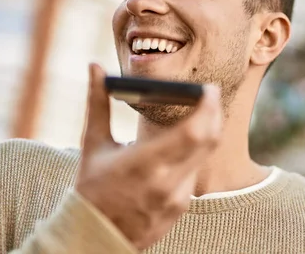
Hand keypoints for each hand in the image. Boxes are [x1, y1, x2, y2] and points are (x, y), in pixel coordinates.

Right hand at [75, 64, 221, 249]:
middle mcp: (166, 183)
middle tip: (209, 97)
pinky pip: (194, 175)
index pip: (193, 132)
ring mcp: (176, 199)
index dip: (208, 108)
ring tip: (197, 117)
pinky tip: (179, 150)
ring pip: (204, 158)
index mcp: (145, 163)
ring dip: (203, 136)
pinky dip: (192, 158)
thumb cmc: (91, 187)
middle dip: (213, 115)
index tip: (210, 90)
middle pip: (208, 142)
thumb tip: (95, 67)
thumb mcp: (92, 144)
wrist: (92, 235)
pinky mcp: (180, 209)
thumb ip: (97, 103)